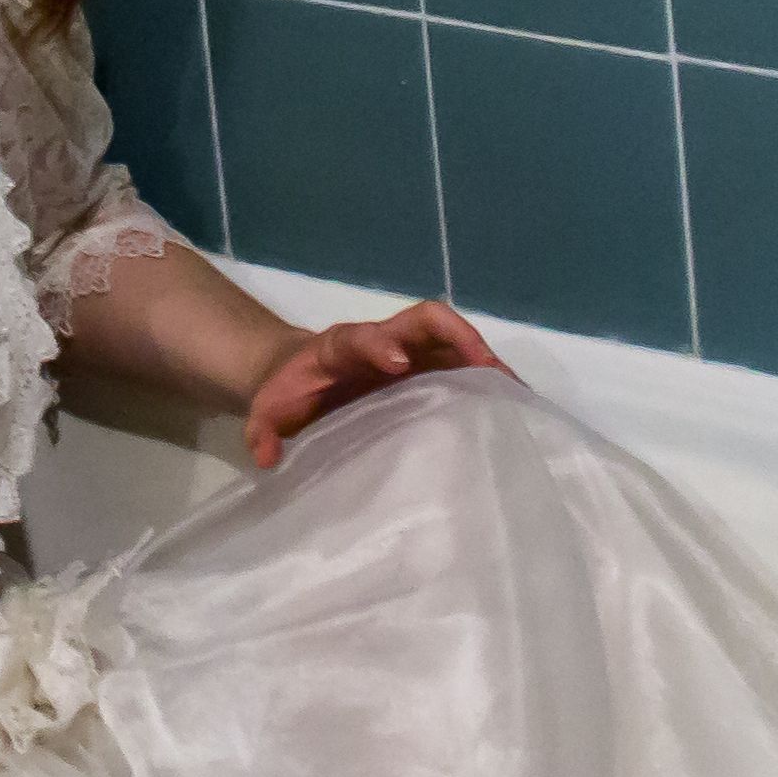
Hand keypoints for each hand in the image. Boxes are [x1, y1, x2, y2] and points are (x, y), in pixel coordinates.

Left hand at [241, 301, 513, 467]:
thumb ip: (262, 429)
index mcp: (342, 346)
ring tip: (515, 392)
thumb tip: (268, 455)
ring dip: (484, 359)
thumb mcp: (265, 410)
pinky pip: (461, 365)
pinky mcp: (426, 372)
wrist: (296, 375)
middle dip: (458, 338)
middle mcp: (385, 341)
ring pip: (453, 341)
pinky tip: (510, 406)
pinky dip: (486, 379)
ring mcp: (410, 354)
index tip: (399, 365)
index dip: (382, 345)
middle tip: (487, 368)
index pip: (364, 336)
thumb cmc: (287, 391)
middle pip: (427, 321)